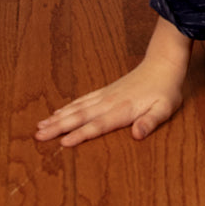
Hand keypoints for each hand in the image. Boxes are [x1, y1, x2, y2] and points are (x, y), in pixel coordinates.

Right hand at [35, 16, 191, 146]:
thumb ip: (150, 121)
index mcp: (122, 110)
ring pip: (77, 107)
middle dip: (59, 127)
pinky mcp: (105, 91)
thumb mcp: (165, 108)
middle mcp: (109, 102)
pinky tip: (57, 112)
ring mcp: (105, 95)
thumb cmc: (166, 89)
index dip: (81, 134)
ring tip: (39, 127)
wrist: (163, 62)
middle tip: (37, 137)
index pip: (98, 125)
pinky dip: (68, 107)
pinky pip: (83, 100)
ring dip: (58, 117)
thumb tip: (138, 134)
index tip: (63, 143)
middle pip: (80, 116)